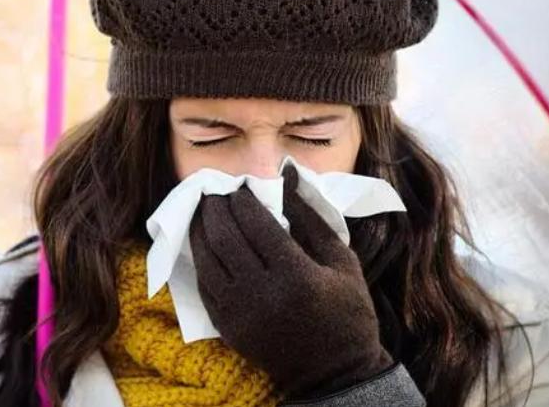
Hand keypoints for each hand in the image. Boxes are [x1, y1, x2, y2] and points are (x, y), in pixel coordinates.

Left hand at [189, 164, 392, 398]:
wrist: (335, 372)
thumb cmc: (347, 311)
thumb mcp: (342, 261)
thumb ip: (311, 216)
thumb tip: (287, 175)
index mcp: (296, 275)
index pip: (256, 224)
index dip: (242, 200)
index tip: (239, 186)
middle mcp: (263, 293)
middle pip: (225, 238)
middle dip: (215, 208)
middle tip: (214, 192)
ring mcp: (241, 313)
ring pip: (207, 260)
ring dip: (200, 230)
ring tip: (204, 212)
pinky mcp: (228, 328)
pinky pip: (204, 286)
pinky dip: (201, 260)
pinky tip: (203, 244)